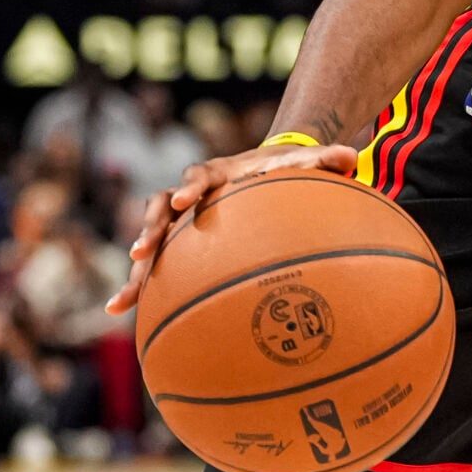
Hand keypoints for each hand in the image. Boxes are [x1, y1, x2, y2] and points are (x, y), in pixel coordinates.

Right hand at [116, 140, 361, 312]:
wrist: (263, 176)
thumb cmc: (283, 171)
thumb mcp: (305, 163)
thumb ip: (325, 159)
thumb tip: (351, 157)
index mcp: (217, 174)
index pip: (198, 177)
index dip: (188, 188)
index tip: (182, 202)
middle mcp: (190, 196)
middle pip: (159, 209)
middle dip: (149, 229)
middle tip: (142, 252)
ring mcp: (180, 222)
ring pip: (150, 242)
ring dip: (136, 270)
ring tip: (122, 301)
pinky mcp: (178, 245)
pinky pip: (155, 267)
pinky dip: (138, 288)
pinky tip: (121, 314)